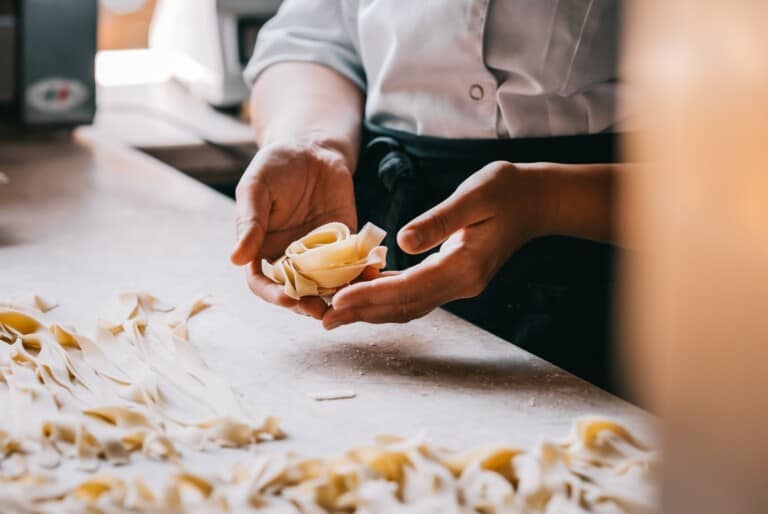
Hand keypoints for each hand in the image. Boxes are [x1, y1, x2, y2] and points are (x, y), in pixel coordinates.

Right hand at [231, 142, 356, 318]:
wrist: (312, 147)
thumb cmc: (276, 165)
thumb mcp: (256, 188)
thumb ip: (249, 222)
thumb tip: (235, 258)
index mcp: (264, 249)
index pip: (263, 283)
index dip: (274, 295)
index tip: (288, 299)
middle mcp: (292, 257)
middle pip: (298, 292)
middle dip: (308, 305)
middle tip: (321, 310)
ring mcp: (321, 252)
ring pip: (328, 284)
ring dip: (338, 296)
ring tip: (348, 301)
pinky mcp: (347, 241)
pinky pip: (354, 263)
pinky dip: (363, 271)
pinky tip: (372, 274)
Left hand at [322, 161, 550, 328]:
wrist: (537, 201)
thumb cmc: (507, 190)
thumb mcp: (474, 195)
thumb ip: (439, 220)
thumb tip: (402, 241)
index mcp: (465, 265)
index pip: (410, 287)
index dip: (372, 295)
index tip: (339, 300)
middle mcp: (462, 283)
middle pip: (405, 306)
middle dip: (363, 313)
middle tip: (324, 319)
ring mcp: (460, 284)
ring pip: (409, 306)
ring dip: (372, 311)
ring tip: (336, 313)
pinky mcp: (455, 278)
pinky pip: (416, 295)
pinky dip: (388, 297)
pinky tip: (365, 292)